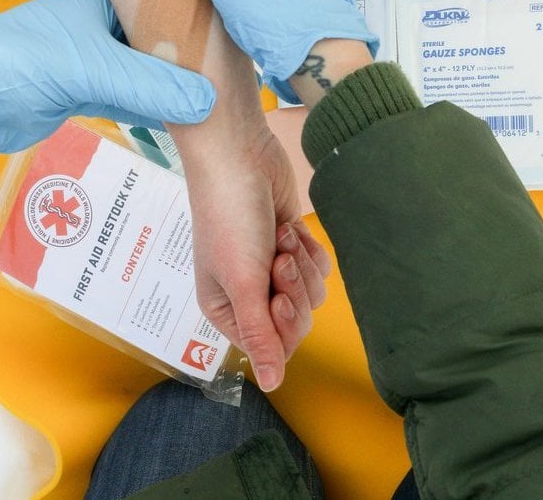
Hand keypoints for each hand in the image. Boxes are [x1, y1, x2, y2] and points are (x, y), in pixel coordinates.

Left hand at [0, 0, 215, 168]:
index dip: (196, 24)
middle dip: (187, 61)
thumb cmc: (24, 63)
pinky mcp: (86, 90)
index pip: (162, 3)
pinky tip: (182, 119)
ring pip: (145, 72)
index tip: (233, 45)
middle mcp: (101, 23)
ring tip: (218, 102)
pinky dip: (152, 107)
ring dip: (170, 88)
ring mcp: (93, 58)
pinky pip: (130, 96)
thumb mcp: (93, 69)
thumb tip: (209, 104)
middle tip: (233, 80)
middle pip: (157, 41)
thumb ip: (150, 87)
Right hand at [186, 127, 329, 390]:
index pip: (270, 345)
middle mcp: (246, 292)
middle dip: (293, 289)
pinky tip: (289, 228)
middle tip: (278, 261)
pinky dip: (309, 248)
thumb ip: (259, 336)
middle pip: (295, 322)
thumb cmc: (229, 218)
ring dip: (301, 263)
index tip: (277, 295)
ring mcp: (269, 267)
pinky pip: (318, 266)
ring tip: (279, 237)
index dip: (282, 324)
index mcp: (224, 307)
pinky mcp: (290, 243)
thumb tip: (272, 386)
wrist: (238, 155)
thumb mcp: (241, 282)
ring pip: (311, 293)